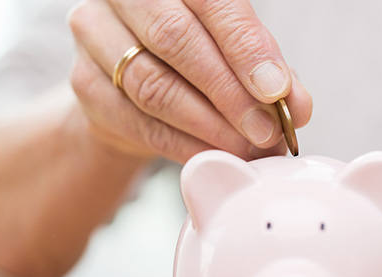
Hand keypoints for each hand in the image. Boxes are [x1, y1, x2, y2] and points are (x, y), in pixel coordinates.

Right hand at [67, 0, 312, 162]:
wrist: (130, 85)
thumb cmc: (192, 57)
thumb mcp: (235, 54)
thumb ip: (266, 73)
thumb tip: (296, 107)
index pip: (211, 3)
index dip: (246, 48)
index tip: (276, 92)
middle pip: (176, 39)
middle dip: (228, 92)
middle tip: (265, 131)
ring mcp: (95, 36)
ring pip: (153, 85)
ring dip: (207, 125)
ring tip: (245, 149)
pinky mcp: (84, 84)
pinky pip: (137, 121)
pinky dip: (182, 145)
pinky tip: (212, 156)